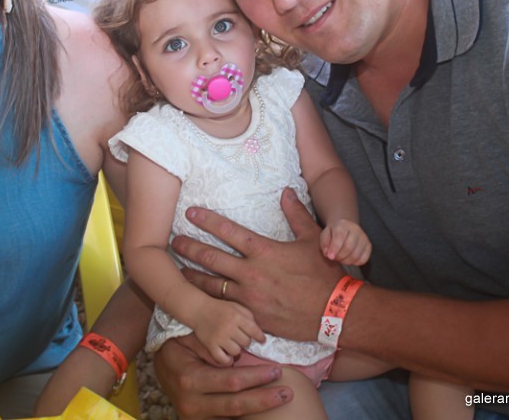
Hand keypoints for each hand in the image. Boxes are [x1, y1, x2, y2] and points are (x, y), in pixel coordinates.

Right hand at [154, 335, 291, 419]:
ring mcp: (195, 417)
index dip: (256, 377)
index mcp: (191, 380)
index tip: (277, 371)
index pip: (231, 381)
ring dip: (258, 411)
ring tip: (279, 401)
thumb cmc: (178, 349)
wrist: (161, 368)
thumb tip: (236, 355)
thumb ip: (211, 346)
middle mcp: (193, 403)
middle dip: (264, 399)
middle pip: (236, 404)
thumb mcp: (189, 340)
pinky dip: (243, 419)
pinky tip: (261, 416)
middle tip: (287, 392)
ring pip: (232, 417)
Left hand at [173, 188, 346, 341]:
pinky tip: (198, 299)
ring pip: (212, 286)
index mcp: (264, 251)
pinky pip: (225, 308)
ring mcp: (250, 297)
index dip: (207, 221)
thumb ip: (296, 214)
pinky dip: (209, 302)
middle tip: (173, 241)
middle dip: (190, 248)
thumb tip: (287, 191)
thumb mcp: (313, 239)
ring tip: (178, 271)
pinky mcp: (252, 316)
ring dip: (193, 277)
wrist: (336, 312)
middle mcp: (252, 273)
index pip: (229, 232)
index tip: (191, 213)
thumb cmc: (325, 274)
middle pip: (212, 258)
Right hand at [192, 299, 265, 365]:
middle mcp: (228, 327)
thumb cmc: (220, 308)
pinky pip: (222, 359)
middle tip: (240, 338)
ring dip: (236, 349)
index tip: (262, 340)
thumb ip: (249, 317)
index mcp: (236, 316)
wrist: (199, 310)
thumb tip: (258, 332)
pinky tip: (227, 355)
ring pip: (236, 351)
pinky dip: (227, 360)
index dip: (260, 337)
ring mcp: (219, 337)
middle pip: (246, 342)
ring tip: (233, 344)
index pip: (254, 330)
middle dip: (245, 340)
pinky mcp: (210, 345)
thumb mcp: (236, 307)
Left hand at [320, 218, 371, 265]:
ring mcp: (364, 237)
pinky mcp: (369, 245)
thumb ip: (324, 243)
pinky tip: (349, 260)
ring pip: (356, 254)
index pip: (340, 237)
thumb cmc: (333, 233)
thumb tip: (327, 254)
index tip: (330, 257)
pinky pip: (364, 259)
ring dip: (347, 261)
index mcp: (342, 224)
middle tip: (335, 258)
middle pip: (349, 247)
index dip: (334, 249)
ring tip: (341, 259)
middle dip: (340, 256)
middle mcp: (356, 229)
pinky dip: (356, 263)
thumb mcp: (325, 234)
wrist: (345, 228)